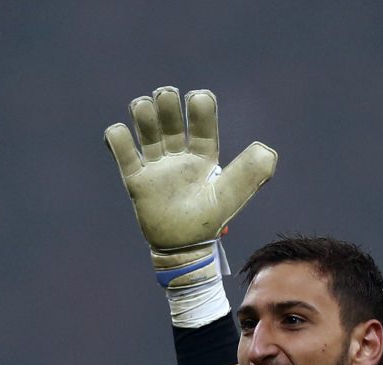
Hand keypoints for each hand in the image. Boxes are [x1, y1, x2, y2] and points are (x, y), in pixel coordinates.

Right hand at [105, 86, 276, 282]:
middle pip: (170, 117)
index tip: (199, 99)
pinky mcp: (136, 179)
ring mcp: (156, 165)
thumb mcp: (230, 197)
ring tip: (142, 107)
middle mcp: (179, 155)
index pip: (202, 122)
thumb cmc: (207, 223)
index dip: (200, 107)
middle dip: (167, 102)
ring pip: (146, 127)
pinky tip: (118, 134)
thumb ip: (250, 173)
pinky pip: (122, 152)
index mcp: (203, 155)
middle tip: (165, 96)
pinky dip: (116, 137)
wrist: (181, 249)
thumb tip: (267, 149)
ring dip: (142, 112)